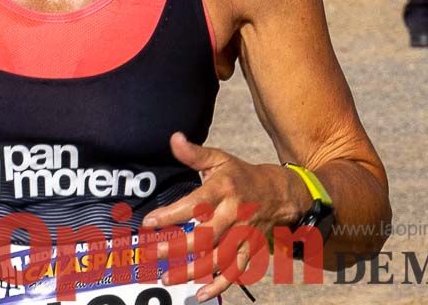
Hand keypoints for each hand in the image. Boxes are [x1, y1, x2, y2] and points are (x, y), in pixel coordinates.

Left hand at [141, 133, 310, 301]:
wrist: (279, 192)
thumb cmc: (240, 174)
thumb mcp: (218, 158)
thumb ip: (194, 153)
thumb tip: (173, 138)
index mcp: (223, 190)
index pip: (194, 204)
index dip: (171, 214)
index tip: (148, 223)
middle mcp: (234, 214)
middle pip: (206, 235)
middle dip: (178, 246)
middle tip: (153, 253)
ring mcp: (243, 234)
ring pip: (218, 257)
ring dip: (193, 270)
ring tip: (167, 278)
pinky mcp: (250, 248)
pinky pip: (237, 270)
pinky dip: (220, 284)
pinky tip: (201, 294)